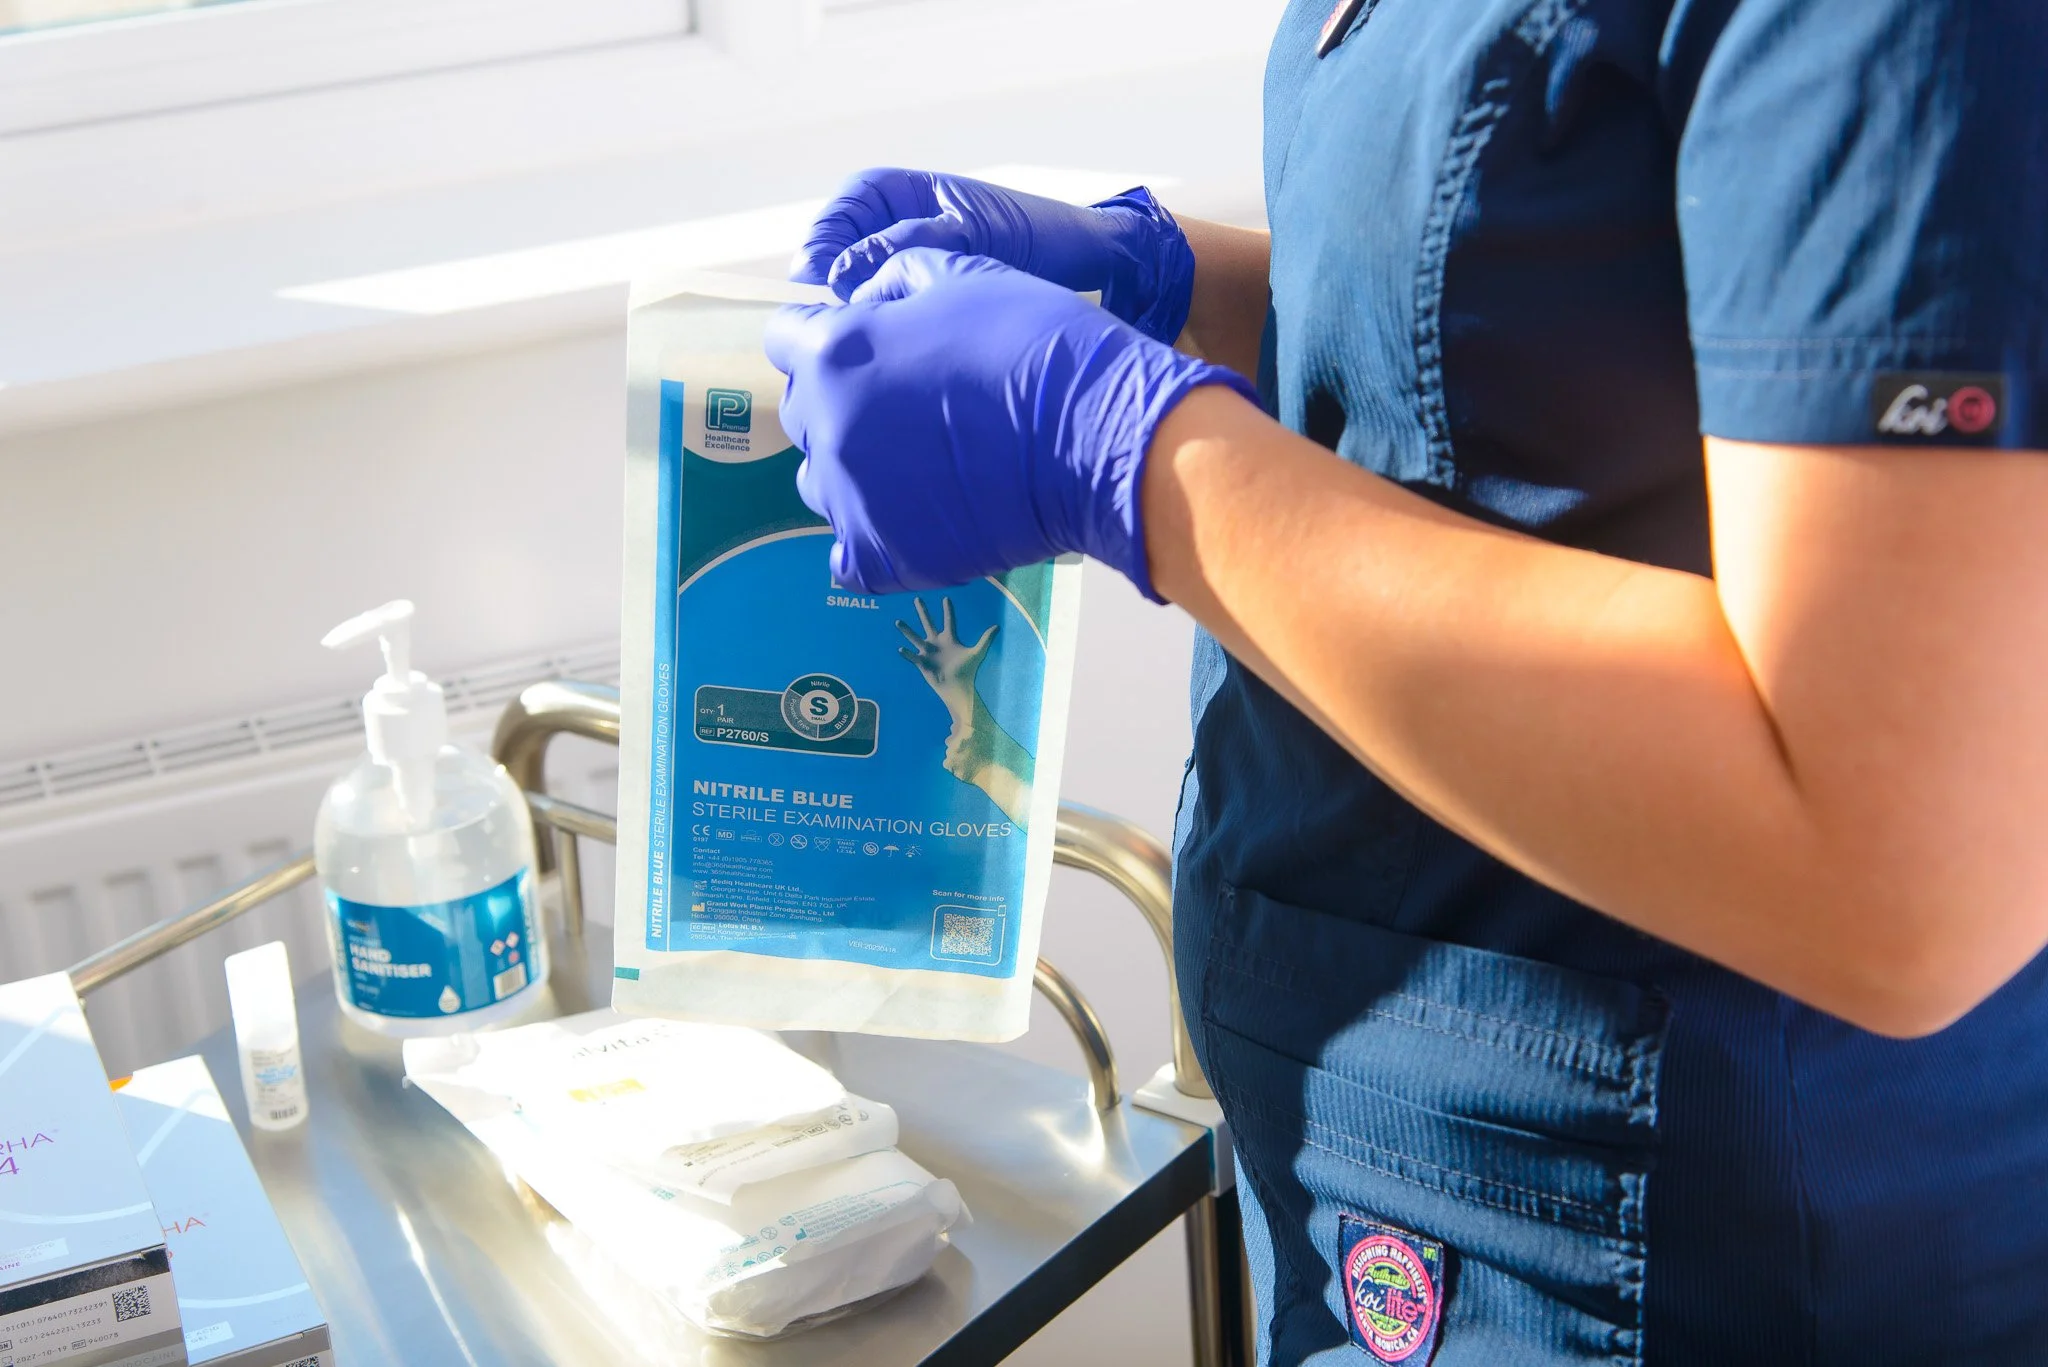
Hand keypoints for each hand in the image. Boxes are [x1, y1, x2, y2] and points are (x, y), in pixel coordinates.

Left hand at [763, 249, 1256, 598]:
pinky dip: (871, 536)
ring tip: (915, 461)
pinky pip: (848, 556)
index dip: (821, 335)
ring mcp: (853, 499)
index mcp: (836, 354)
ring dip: (852, 466)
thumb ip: (895, 281)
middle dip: (837, 399)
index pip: (786, 339)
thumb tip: (864, 300)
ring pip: (821, 482)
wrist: (1097, 434)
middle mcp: (829, 428)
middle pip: (801, 412)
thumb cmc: (1037, 345)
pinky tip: (911, 518)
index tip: (863, 345)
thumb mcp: (962, 276)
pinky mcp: (887, 556)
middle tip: (904, 401)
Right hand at [789, 167, 1196, 343]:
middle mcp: (909, 222)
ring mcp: (919, 259)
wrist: (1088, 264)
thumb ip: (906, 246)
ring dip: (859, 297)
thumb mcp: (968, 232)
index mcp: (913, 191)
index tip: (814, 268)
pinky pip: (895, 302)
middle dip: (837, 267)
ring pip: (867, 277)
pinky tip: (885, 334)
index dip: (829, 231)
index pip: (853, 201)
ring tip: (859, 319)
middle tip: (837, 299)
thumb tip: (840, 272)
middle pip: (849, 241)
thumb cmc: (1036, 234)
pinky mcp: (934, 293)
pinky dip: (887, 316)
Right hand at [896, 597, 993, 725]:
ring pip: (915, 638)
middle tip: (917, 598)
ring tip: (898, 621)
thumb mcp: (977, 652)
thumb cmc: (967, 671)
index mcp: (950, 639)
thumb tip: (997, 626)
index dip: (948, 610)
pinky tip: (900, 648)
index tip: (946, 598)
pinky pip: (913, 657)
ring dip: (907, 630)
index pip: (949, 621)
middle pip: (928, 623)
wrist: (958, 687)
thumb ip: (986, 639)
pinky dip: (907, 653)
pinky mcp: (922, 663)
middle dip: (923, 611)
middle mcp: (937, 643)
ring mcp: (928, 652)